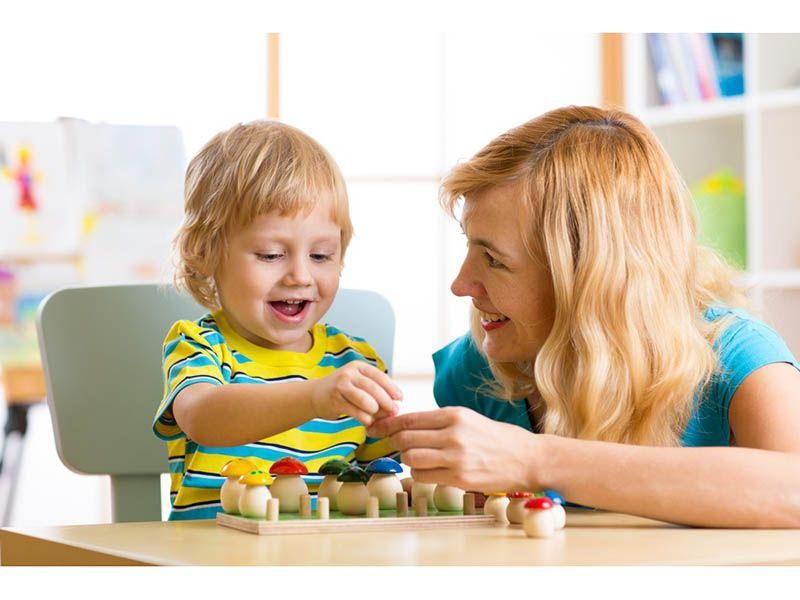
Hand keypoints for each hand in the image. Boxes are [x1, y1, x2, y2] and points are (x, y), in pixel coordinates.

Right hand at [311, 361, 401, 425]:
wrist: (316, 395)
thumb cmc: (343, 391)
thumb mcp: (359, 384)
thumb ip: (376, 392)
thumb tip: (395, 407)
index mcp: (358, 367)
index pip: (379, 376)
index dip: (392, 388)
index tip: (400, 398)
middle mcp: (349, 373)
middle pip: (373, 387)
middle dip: (386, 401)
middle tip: (393, 410)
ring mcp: (340, 386)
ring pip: (364, 399)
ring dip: (375, 410)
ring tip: (378, 415)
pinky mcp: (335, 400)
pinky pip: (355, 411)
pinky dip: (365, 418)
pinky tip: (368, 421)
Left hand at [367, 407, 545, 492]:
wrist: (528, 459)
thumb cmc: (498, 439)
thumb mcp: (469, 420)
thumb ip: (440, 422)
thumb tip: (406, 425)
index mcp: (455, 415)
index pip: (409, 418)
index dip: (387, 424)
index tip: (375, 427)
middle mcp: (453, 434)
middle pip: (405, 438)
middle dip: (395, 443)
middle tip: (395, 445)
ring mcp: (456, 457)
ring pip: (410, 458)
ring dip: (408, 460)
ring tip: (418, 459)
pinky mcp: (459, 478)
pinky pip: (423, 476)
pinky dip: (420, 474)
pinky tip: (430, 470)